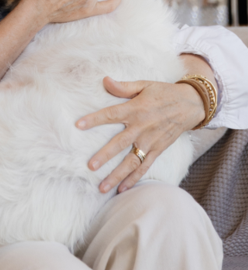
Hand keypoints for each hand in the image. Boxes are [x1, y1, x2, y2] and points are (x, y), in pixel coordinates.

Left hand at [76, 76, 205, 193]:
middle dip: (104, 155)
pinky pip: (144, 167)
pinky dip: (134, 179)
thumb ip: (123, 87)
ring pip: (131, 161)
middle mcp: (142, 127)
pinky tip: (122, 189)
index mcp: (136, 109)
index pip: (111, 114)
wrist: (190, 104)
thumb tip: (104, 80)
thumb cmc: (163, 92)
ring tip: (102, 187)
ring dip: (117, 175)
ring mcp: (150, 141)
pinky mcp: (158, 150)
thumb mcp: (144, 84)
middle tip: (90, 166)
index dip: (94, 119)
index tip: (79, 125)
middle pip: (120, 143)